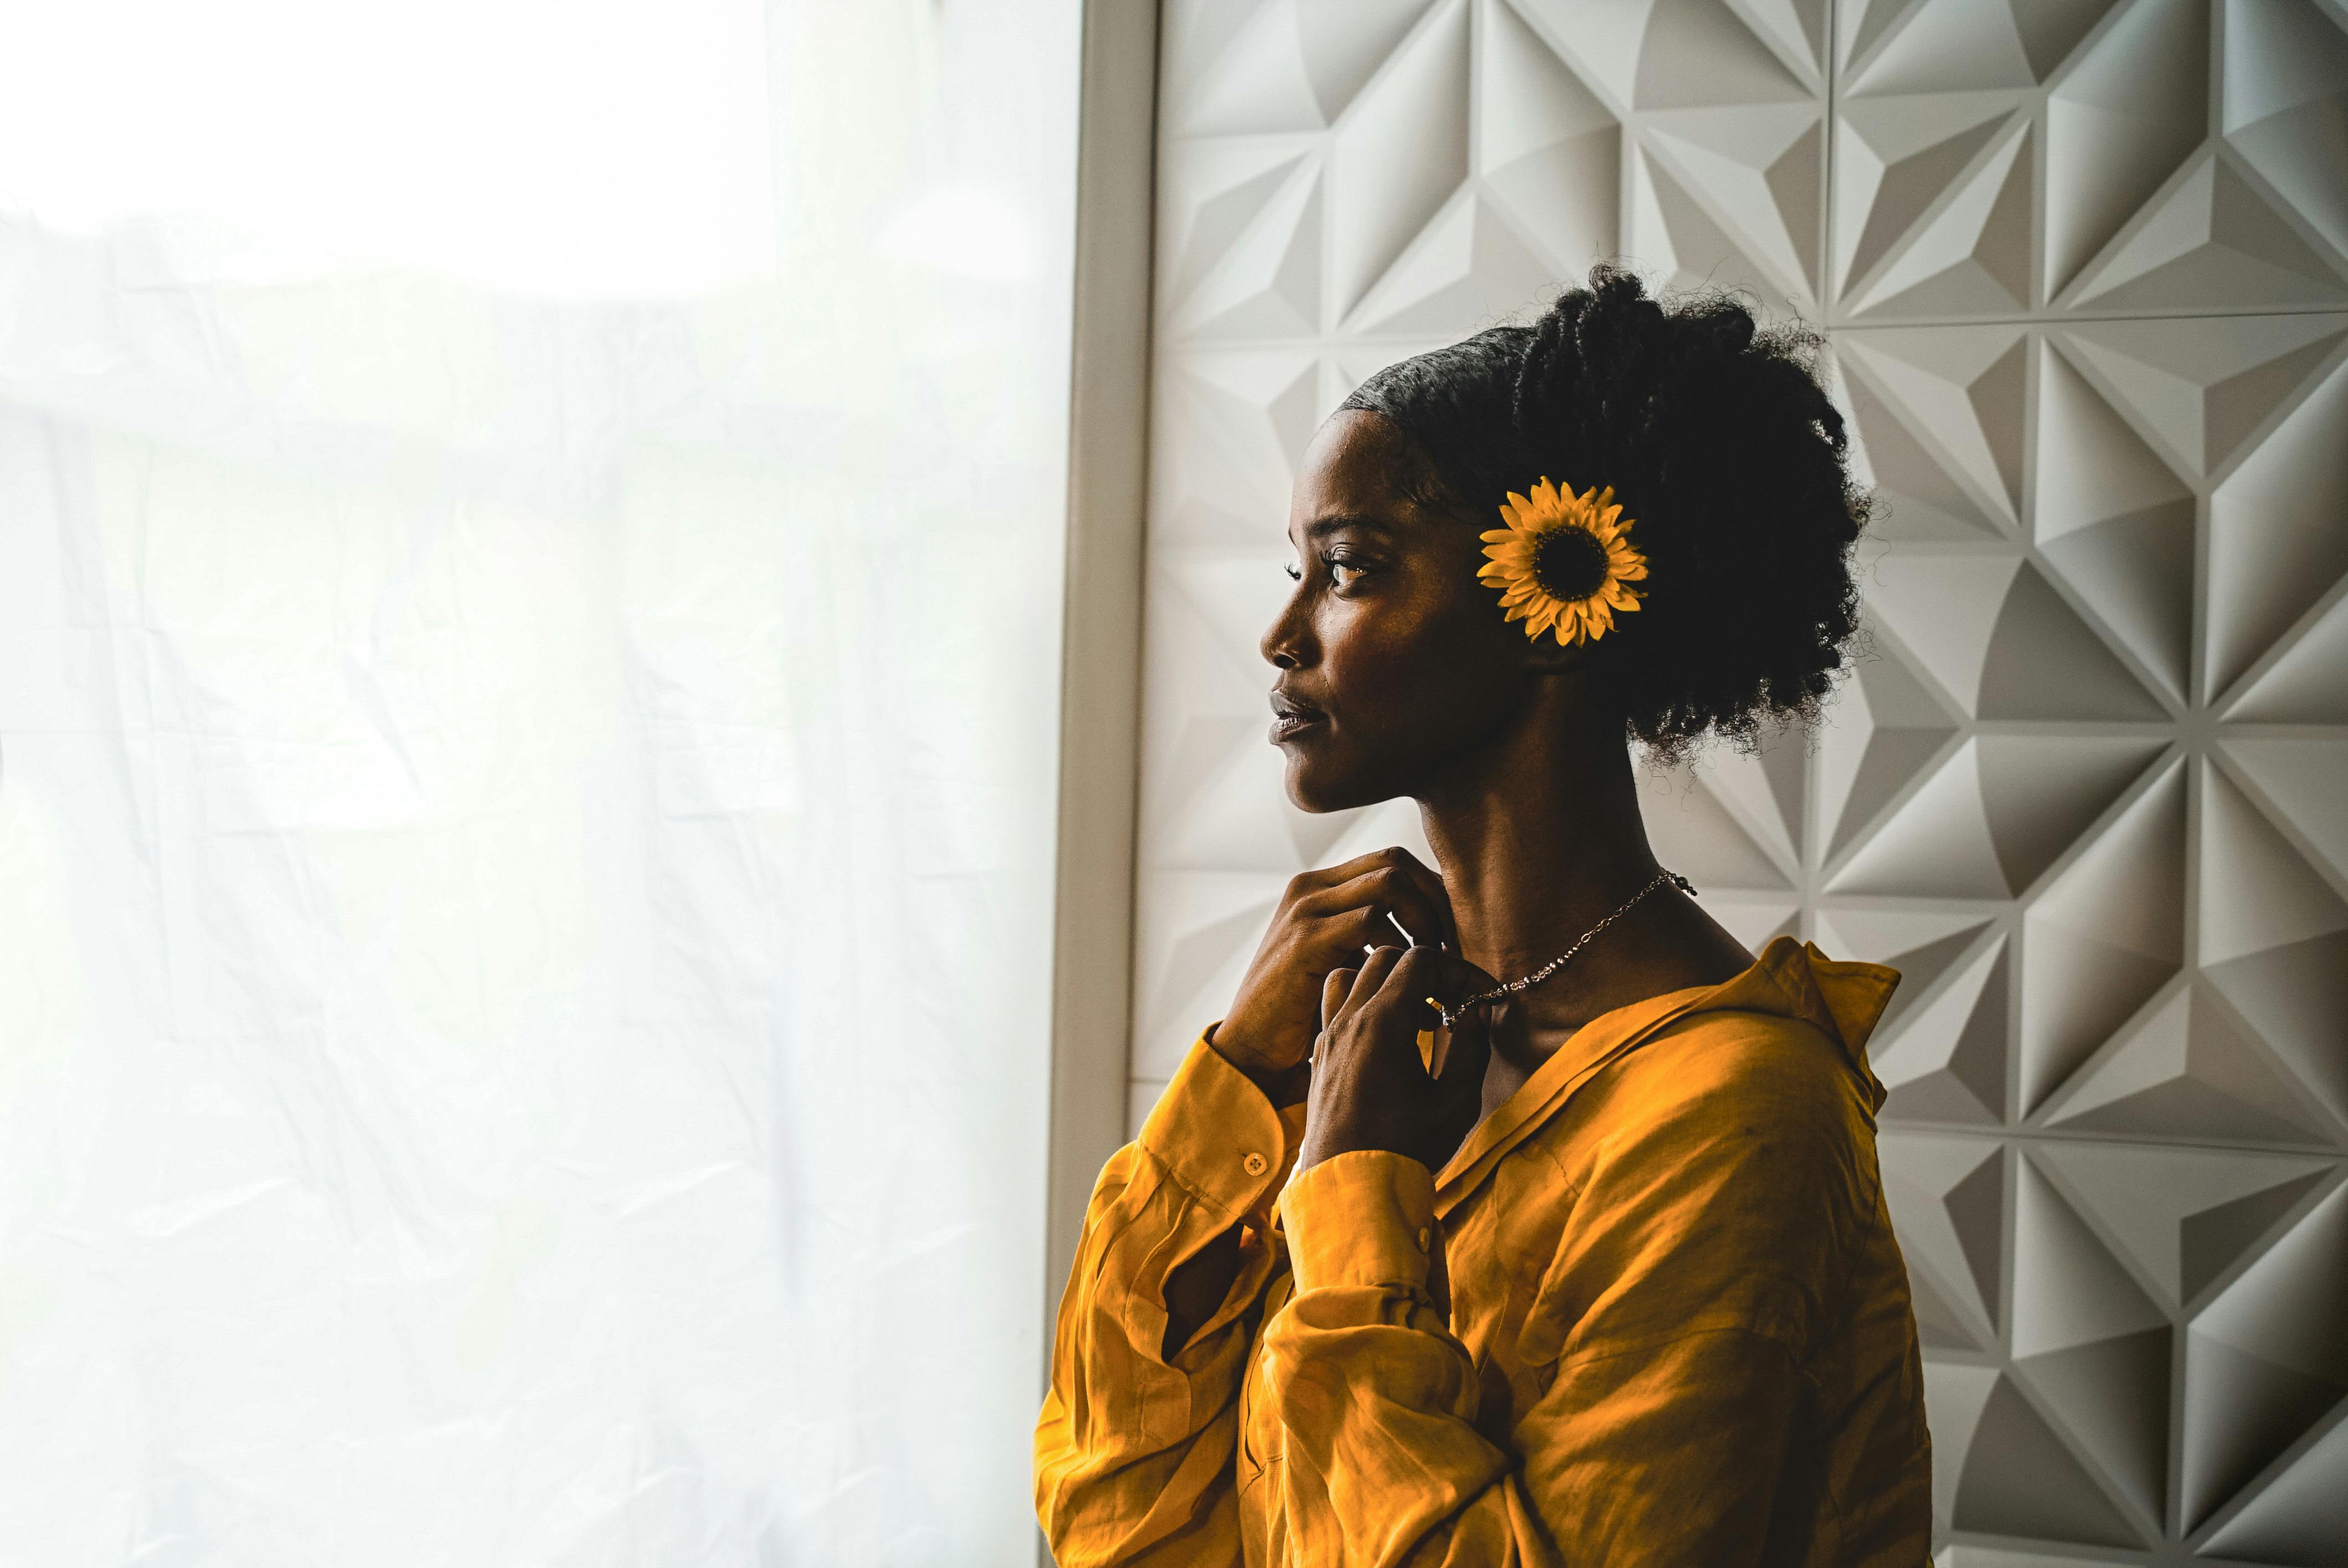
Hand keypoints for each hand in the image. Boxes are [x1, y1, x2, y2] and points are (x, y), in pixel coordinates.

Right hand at [1212, 849, 1459, 1090]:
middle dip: (1436, 902)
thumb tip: (1438, 947)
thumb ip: (1378, 943)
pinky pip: (1371, 921)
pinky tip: (1407, 987)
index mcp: (1320, 889)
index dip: (1432, 892)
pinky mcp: (1305, 938)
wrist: (1253, 1049)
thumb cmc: (1306, 1015)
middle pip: (1395, 861)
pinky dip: (1400, 950)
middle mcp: (1310, 888)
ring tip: (1433, 968)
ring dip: (1424, 922)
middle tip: (1451, 950)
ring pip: (1390, 882)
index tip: (1452, 936)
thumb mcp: (1345, 965)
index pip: (1392, 862)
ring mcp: (1305, 909)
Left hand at [1294, 945, 1495, 1175]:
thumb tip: (1477, 1014)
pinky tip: (1388, 1040)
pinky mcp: (1319, 1056)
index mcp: (1381, 1023)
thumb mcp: (1454, 1102)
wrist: (1350, 1189)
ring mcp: (1328, 1037)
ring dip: (1387, 982)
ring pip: (1352, 975)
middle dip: (1427, 970)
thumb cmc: (1405, 1148)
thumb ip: (1470, 1048)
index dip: (1459, 970)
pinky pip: (1336, 1007)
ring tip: (1417, 1016)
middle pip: (1385, 958)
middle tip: (1455, 1002)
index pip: (1420, 960)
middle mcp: (1348, 1020)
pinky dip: (1363, 1004)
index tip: (1482, 995)